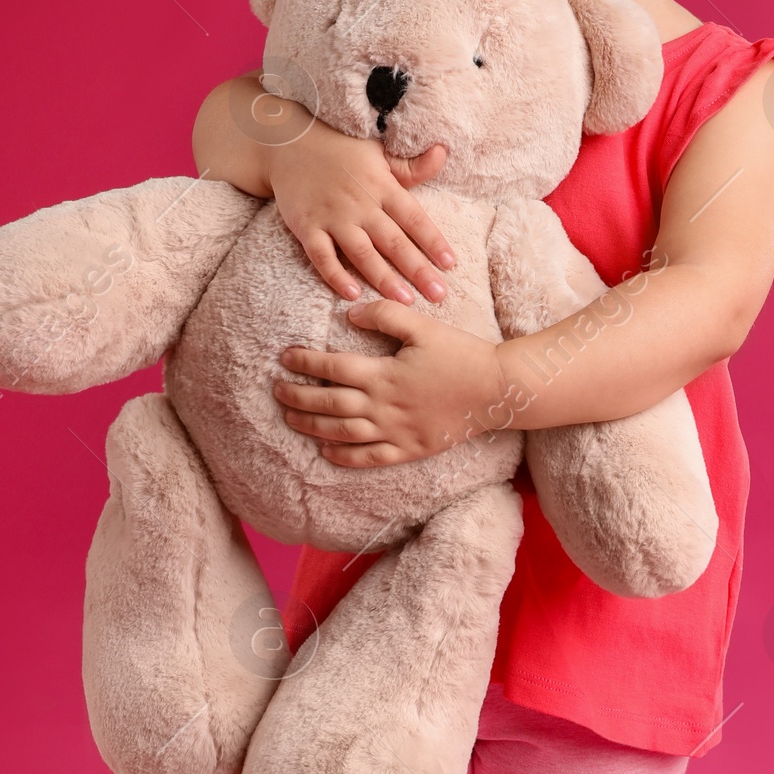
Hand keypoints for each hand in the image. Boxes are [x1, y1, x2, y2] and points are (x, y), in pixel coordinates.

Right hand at [195, 77, 455, 303]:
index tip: (451, 264)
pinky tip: (353, 293)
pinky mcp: (306, 226)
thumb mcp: (379, 152)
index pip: (414, 218)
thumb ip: (410, 166)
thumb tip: (443, 153)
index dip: (433, 242)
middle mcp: (360, 204)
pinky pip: (322, 256)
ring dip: (383, 278)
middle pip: (393, 242)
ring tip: (404, 301)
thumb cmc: (341, 149)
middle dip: (418, 270)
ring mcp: (332, 217)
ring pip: (362, 253)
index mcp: (382, 186)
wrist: (288, 142)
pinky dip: (335, 275)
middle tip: (438, 295)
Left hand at [274, 300, 507, 465]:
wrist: (496, 389)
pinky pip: (369, 458)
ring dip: (312, 425)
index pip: (332, 368)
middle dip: (298, 396)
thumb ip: (384, 315)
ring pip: (342, 433)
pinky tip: (325, 451)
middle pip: (329, 403)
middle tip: (276, 389)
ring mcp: (396, 432)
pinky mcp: (410, 449)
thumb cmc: (460, 353)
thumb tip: (348, 314)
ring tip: (290, 416)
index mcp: (384, 374)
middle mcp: (384, 407)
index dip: (304, 362)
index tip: (285, 357)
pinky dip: (344, 457)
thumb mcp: (423, 325)